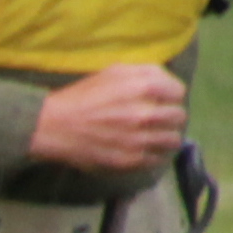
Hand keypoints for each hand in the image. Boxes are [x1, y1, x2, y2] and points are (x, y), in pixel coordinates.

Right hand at [26, 61, 188, 172]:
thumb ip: (145, 72)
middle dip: (169, 116)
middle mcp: (146, 114)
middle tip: (157, 119)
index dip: (170, 95)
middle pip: (179, 116)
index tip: (161, 100)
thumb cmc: (82, 96)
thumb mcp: (113, 72)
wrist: (54, 127)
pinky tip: (141, 149)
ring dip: (165, 137)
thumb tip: (166, 81)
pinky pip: (157, 159)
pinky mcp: (131, 160)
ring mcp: (140, 139)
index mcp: (144, 87)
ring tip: (154, 136)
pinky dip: (153, 154)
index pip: (178, 91)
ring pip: (173, 140)